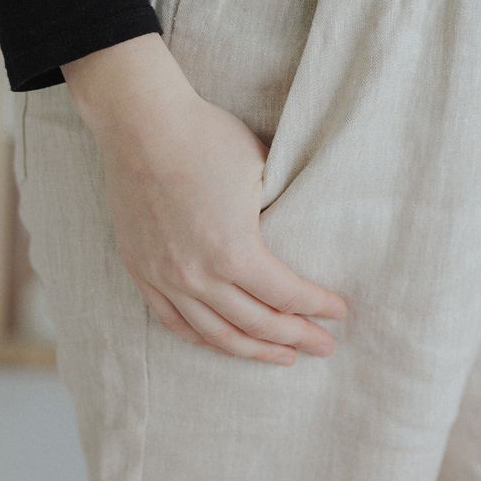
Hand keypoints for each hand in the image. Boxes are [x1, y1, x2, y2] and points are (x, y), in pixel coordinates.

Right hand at [62, 33, 349, 364]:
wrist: (142, 124)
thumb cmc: (207, 138)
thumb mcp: (263, 170)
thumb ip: (281, 209)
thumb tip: (304, 231)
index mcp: (233, 251)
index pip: (286, 296)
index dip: (317, 307)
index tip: (339, 313)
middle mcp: (197, 275)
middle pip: (256, 324)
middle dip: (296, 337)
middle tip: (323, 346)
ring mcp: (164, 277)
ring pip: (216, 334)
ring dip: (253, 350)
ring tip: (283, 356)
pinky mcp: (141, 270)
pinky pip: (174, 321)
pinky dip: (204, 338)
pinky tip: (225, 343)